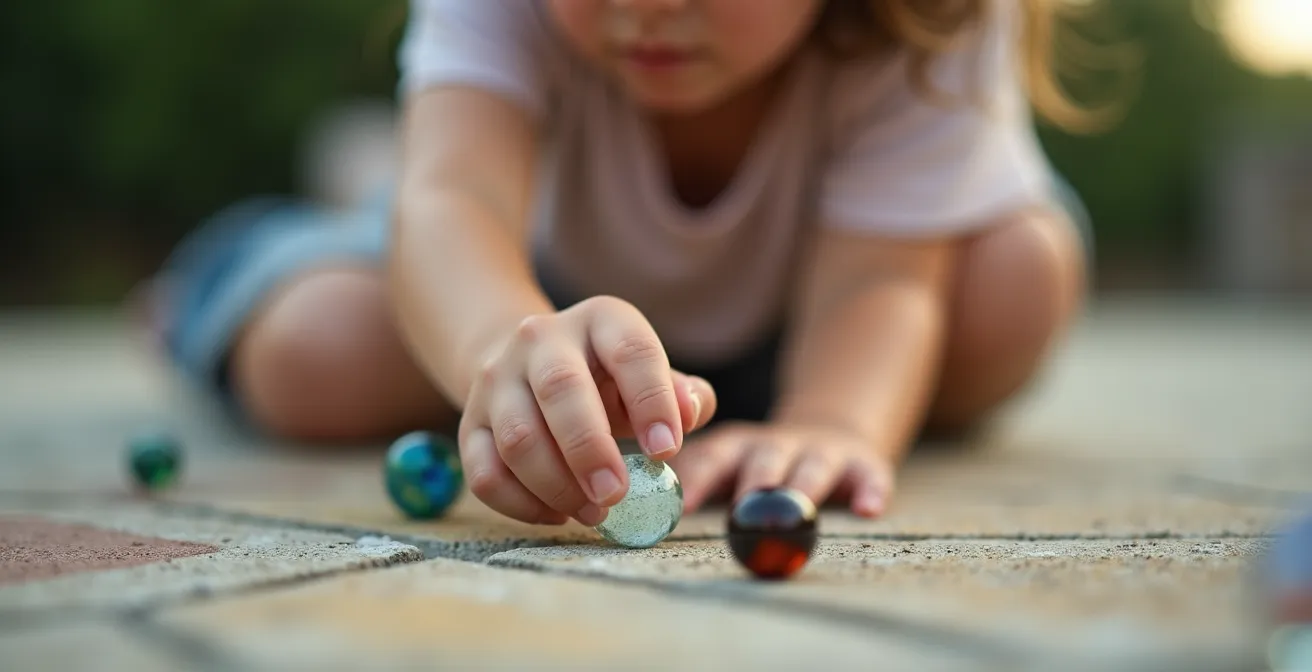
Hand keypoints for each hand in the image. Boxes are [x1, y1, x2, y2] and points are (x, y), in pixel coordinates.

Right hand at [457, 296, 717, 526]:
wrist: (527, 365)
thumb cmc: (608, 380)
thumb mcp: (649, 376)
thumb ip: (682, 395)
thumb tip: (689, 412)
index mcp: (600, 321)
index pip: (630, 350)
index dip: (651, 400)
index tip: (667, 451)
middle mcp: (541, 339)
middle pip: (560, 389)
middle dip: (590, 449)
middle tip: (616, 494)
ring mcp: (498, 379)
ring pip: (518, 436)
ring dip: (557, 484)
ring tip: (594, 512)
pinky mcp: (470, 423)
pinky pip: (485, 471)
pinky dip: (520, 504)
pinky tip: (556, 513)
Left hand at [668, 421, 893, 517]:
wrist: (831, 433)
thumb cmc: (758, 466)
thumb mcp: (725, 464)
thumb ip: (692, 483)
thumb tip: (632, 515)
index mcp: (734, 448)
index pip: (711, 458)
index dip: (697, 480)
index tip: (682, 508)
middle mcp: (774, 446)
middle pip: (764, 460)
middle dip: (754, 484)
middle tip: (743, 510)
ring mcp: (820, 453)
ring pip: (812, 469)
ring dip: (802, 489)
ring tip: (798, 512)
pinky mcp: (863, 464)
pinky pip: (868, 477)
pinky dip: (869, 491)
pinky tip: (868, 510)